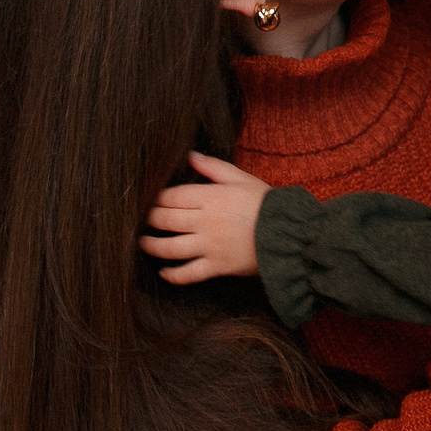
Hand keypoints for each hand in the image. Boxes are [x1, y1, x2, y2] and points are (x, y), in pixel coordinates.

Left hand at [141, 151, 267, 283]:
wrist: (290, 234)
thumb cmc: (266, 204)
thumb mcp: (241, 178)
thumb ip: (213, 167)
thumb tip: (190, 155)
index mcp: (211, 198)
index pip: (172, 197)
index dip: (156, 198)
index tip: (148, 199)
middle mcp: (205, 222)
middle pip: (165, 220)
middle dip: (149, 219)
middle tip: (140, 219)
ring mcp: (209, 246)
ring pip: (170, 247)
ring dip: (152, 246)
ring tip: (143, 243)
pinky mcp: (217, 267)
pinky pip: (189, 274)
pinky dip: (173, 275)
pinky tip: (164, 272)